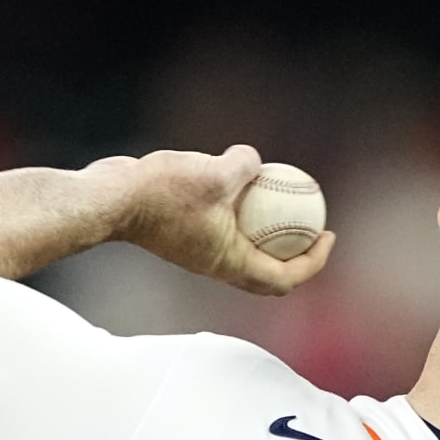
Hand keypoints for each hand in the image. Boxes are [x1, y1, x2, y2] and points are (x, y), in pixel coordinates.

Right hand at [92, 145, 335, 295]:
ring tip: (285, 201)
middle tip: (315, 228)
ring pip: (247, 250)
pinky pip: (225, 228)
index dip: (314, 262)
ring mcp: (201, 250)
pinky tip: (246, 180)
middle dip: (298, 256)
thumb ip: (245, 165)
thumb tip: (257, 161)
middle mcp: (218, 264)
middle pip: (269, 274)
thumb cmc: (161, 193)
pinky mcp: (186, 233)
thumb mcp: (215, 173)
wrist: (111, 199)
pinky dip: (243, 213)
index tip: (328, 236)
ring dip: (269, 233)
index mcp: (231, 263)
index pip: (285, 278)